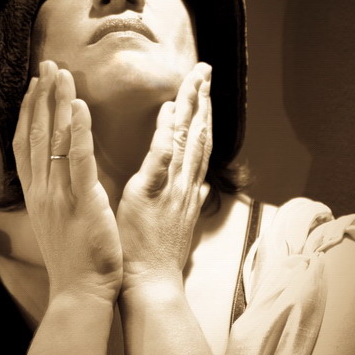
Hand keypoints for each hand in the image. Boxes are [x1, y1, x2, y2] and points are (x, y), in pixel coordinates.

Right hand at [13, 60, 122, 304]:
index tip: (34, 85)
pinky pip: (79, 160)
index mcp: (37, 194)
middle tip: (46, 66)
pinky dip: (78, 130)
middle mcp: (42, 190)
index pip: (27, 144)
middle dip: (40, 98)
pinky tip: (79, 104)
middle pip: (37, 135)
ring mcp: (60, 195)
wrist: (80, 294)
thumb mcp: (57, 221)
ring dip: (56, 103)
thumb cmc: (74, 259)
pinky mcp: (83, 202)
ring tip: (60, 73)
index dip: (29, 112)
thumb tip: (55, 172)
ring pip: (54, 140)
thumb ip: (54, 193)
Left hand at [116, 62, 211, 291]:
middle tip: (205, 69)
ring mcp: (171, 188)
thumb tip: (202, 185)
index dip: (204, 114)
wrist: (150, 285)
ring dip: (192, 107)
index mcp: (188, 189)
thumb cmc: (157, 255)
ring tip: (195, 78)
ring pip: (187, 140)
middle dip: (203, 100)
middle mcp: (185, 184)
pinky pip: (161, 159)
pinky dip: (167, 133)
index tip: (204, 89)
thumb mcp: (178, 223)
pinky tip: (169, 111)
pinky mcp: (149, 194)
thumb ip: (190, 198)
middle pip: (200, 134)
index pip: (200, 144)